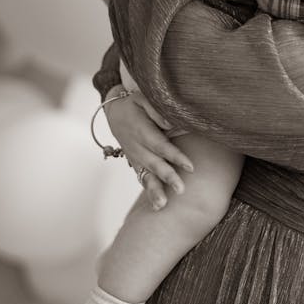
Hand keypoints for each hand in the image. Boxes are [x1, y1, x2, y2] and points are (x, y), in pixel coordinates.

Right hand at [103, 86, 192, 209]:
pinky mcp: (135, 162)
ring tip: (162, 205)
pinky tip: (158, 205)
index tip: (190, 166)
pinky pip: (142, 177)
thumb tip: (170, 124)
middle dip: (168, 178)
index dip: (175, 156)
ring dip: (154, 191)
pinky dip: (149, 191)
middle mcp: (137, 146)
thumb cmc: (133, 103)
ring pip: (145, 175)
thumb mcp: (142, 98)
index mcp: (142, 131)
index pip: (161, 146)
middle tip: (181, 190)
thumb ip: (156, 110)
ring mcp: (135, 156)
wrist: (114, 109)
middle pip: (154, 164)